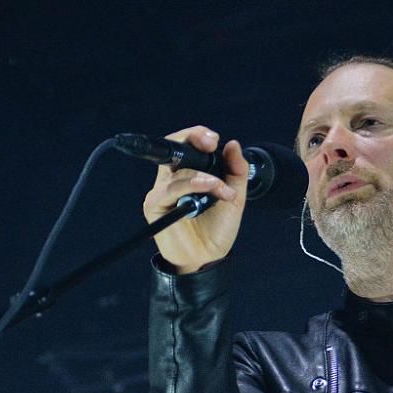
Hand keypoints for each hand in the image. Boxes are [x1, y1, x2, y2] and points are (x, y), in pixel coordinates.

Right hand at [143, 126, 248, 272]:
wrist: (208, 257)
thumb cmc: (216, 229)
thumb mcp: (234, 197)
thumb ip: (236, 171)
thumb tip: (233, 144)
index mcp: (188, 173)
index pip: (186, 144)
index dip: (196, 135)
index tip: (214, 140)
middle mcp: (172, 179)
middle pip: (173, 147)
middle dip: (191, 138)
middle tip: (210, 143)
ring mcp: (162, 191)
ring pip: (178, 170)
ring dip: (206, 177)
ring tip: (224, 190)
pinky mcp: (155, 205)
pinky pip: (171, 189)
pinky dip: (192, 185)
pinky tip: (209, 187)